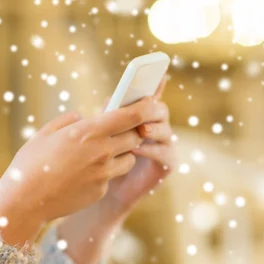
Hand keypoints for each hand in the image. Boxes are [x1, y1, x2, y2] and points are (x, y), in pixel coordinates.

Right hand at [0, 96, 160, 245]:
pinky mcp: (102, 190)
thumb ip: (69, 120)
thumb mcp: (46, 133)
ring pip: (130, 158)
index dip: (145, 108)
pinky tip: (86, 174)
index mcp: (89, 132)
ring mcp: (104, 173)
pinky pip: (113, 176)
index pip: (131, 116)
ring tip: (103, 153)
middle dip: (133, 132)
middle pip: (136, 137)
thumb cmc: (30, 164)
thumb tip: (83, 116)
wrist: (24, 203)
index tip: (151, 102)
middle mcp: (102, 151)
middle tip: (124, 129)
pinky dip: (106, 172)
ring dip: (123, 153)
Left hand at [100, 84, 175, 219]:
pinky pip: (165, 154)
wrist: (99, 191)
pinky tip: (137, 150)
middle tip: (143, 107)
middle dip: (152, 108)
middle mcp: (156, 128)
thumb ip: (107, 117)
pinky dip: (152, 150)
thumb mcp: (99, 134)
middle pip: (161, 110)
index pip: (150, 96)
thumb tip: (110, 101)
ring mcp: (164, 146)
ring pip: (166, 131)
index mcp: (141, 117)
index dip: (156, 83)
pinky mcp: (166, 166)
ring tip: (141, 131)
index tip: (158, 72)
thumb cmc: (97, 159)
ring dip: (153, 129)